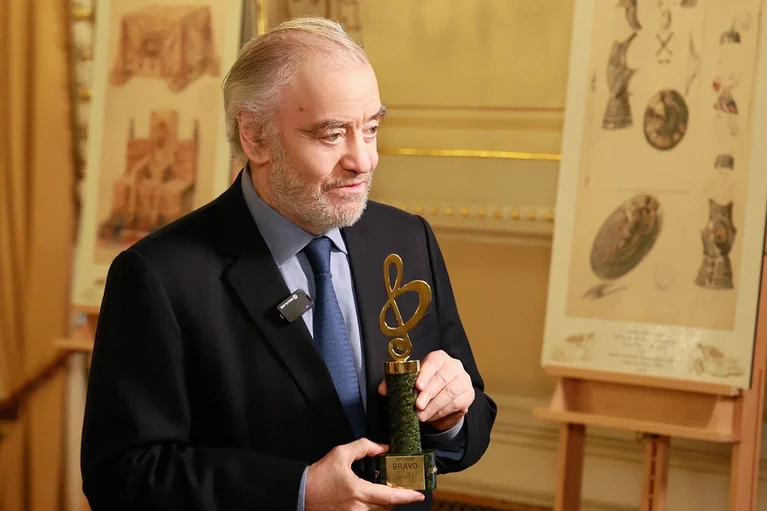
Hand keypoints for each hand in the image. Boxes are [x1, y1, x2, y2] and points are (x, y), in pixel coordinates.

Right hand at [305, 438, 424, 510]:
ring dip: (383, 503)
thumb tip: (382, 448)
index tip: (419, 495)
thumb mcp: (341, 454)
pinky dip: (372, 507)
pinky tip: (370, 498)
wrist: (300, 492)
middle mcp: (358, 508)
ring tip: (384, 490)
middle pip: (386, 506)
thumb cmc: (320, 474)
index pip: (389, 497)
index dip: (406, 496)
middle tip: (399, 486)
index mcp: (358, 491)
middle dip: (394, 497)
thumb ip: (364, 447)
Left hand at [378, 350, 473, 430]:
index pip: (434, 362)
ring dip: (433, 406)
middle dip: (428, 394)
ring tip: (421, 416)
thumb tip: (382, 389)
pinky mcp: (468, 395)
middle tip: (417, 406)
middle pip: (442, 379)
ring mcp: (463, 380)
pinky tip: (431, 416)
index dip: (425, 374)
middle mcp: (454, 366)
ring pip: (449, 393)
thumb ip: (397, 383)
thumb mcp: (412, 380)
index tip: (417, 386)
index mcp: (439, 358)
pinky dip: (441, 412)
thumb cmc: (426, 384)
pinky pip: (455, 404)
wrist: (446, 395)